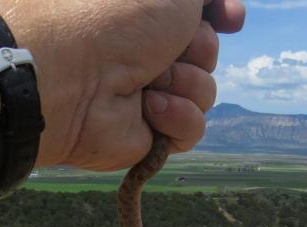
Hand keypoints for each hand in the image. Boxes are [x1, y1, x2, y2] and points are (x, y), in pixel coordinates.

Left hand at [0, 0, 244, 169]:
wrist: (74, 74)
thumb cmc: (113, 15)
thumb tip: (221, 5)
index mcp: (144, 11)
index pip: (201, 15)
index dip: (221, 14)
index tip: (232, 18)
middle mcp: (145, 50)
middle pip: (208, 52)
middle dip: (198, 48)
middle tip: (166, 48)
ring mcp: (149, 93)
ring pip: (205, 91)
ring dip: (186, 83)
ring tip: (149, 82)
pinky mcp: (151, 134)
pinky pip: (193, 128)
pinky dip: (179, 117)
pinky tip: (150, 111)